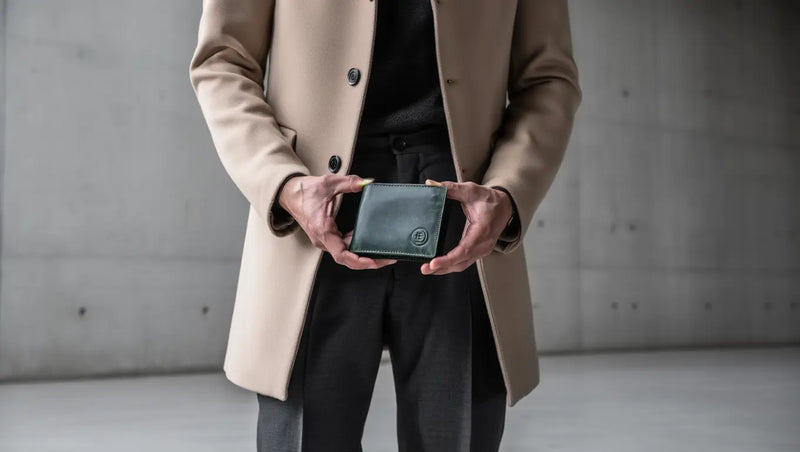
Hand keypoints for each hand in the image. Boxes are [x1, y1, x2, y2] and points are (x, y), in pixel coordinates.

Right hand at [278, 174, 397, 269]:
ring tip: (380, 252)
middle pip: (346, 258)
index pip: (341, 255)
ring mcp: (323, 239)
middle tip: (385, 258)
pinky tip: (365, 241)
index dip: (358, 261)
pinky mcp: (325, 236)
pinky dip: (354, 247)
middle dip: (367, 261)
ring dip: (361, 255)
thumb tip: (366, 182)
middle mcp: (322, 239)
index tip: (372, 261)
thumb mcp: (329, 183)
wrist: (288, 193)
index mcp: (322, 229)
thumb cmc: (303, 191)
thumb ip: (349, 182)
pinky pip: (342, 246)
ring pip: (344, 254)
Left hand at [420, 179, 512, 274]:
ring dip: (445, 269)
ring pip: (462, 265)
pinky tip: (439, 266)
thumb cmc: (489, 199)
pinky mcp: (479, 251)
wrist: (505, 206)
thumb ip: (451, 188)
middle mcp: (483, 244)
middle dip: (442, 267)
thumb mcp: (471, 190)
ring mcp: (482, 250)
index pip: (464, 249)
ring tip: (428, 269)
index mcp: (482, 230)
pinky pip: (464, 262)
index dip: (448, 259)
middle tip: (425, 268)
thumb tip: (431, 184)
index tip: (434, 262)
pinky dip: (451, 265)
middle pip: (461, 262)